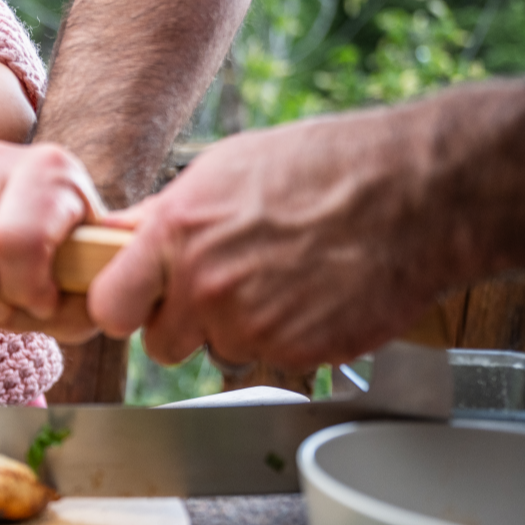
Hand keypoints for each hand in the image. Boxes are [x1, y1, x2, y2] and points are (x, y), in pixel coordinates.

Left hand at [90, 110, 451, 368]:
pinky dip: (285, 336)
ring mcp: (251, 324)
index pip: (109, 306)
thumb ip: (166, 214)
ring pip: (219, 352)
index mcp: (176, 235)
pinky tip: (310, 295)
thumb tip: (121, 236)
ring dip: (240, 329)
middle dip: (182, 325)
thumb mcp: (225, 169)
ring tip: (280, 280)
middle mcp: (206, 286)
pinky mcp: (296, 352)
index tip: (136, 302)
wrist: (414, 194)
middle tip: (218, 292)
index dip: (123, 307)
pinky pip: (271, 358)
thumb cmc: (324, 167)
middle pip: (161, 344)